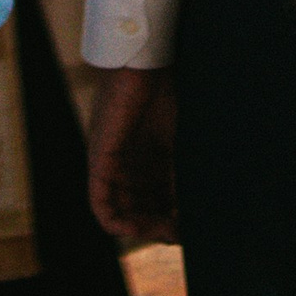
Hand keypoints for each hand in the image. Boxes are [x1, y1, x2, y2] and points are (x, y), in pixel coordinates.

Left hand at [87, 64, 178, 245]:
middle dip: (158, 227)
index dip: (171, 221)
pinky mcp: (100, 161)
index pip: (156, 203)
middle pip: (139, 212)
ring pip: (120, 212)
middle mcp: (128, 166)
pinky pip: (100, 202)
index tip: (189, 229)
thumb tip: (195, 213)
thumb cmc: (169, 92)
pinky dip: (115, 220)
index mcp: (149, 159)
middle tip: (178, 232)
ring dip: (141, 227)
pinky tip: (136, 227)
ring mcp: (111, 165)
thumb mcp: (183, 143)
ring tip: (163, 230)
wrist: (148, 63)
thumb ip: (184, 176)